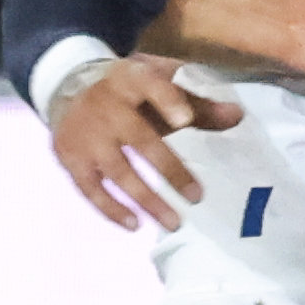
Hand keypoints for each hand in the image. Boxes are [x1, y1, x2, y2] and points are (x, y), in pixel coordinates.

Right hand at [46, 52, 238, 230]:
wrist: (67, 86)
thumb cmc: (130, 89)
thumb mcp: (159, 82)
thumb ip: (196, 102)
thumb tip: (237, 116)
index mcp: (130, 79)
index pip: (150, 86)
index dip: (167, 101)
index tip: (186, 120)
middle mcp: (105, 106)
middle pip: (140, 140)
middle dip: (170, 170)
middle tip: (197, 197)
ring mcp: (85, 135)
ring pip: (118, 172)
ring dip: (147, 200)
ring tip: (175, 222)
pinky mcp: (70, 157)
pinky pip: (90, 189)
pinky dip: (112, 209)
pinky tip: (136, 224)